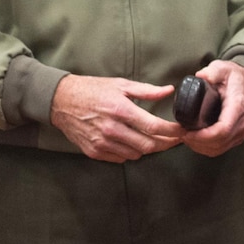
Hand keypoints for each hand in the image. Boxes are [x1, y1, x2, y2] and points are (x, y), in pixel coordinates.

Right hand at [51, 75, 184, 162]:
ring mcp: (102, 143)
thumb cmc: (93, 90)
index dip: (172, 132)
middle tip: (173, 138)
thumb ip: (147, 90)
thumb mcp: (121, 85)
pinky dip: (130, 152)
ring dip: (147, 147)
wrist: (61, 101)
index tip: (182, 131)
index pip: (153, 127)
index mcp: (120, 110)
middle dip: (165, 143)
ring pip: (136, 154)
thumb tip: (169, 90)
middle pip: (148, 145)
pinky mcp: (94, 152)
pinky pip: (121, 158)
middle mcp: (112, 129)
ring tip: (151, 138)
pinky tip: (131, 141)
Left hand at [182, 59, 243, 157]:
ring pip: (220, 149)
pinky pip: (222, 148)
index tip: (187, 132)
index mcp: (237, 105)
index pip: (223, 129)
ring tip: (186, 137)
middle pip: (219, 142)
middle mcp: (242, 121)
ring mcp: (242, 130)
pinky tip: (196, 141)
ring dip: (201, 147)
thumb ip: (212, 71)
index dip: (203, 136)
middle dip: (198, 143)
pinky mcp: (239, 136)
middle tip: (181, 134)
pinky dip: (207, 148)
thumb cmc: (234, 77)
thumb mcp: (223, 68)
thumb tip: (200, 76)